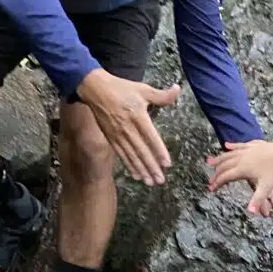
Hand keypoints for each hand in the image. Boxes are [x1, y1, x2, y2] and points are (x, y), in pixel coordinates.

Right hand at [78, 68, 178, 185]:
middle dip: (152, 167)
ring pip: (132, 156)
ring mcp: (118, 135)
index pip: (151, 137)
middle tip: (160, 180)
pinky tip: (136, 175)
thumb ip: (161, 95)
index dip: (159, 151)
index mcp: (138, 116)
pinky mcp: (111, 138)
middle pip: (142, 151)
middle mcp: (128, 128)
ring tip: (150, 182)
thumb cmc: (121, 88)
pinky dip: (129, 166)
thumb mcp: (143, 89)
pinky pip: (122, 155)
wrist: (95, 89)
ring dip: (142, 170)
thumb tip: (177, 89)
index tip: (167, 163)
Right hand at [207, 140, 272, 219]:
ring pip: (229, 154)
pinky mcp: (253, 145)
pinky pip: (239, 145)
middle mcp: (241, 158)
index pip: (225, 177)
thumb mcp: (266, 187)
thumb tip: (251, 213)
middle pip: (224, 166)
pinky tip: (226, 145)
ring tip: (210, 162)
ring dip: (219, 159)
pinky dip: (231, 146)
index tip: (211, 189)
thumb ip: (257, 200)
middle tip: (210, 181)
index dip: (217, 183)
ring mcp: (247, 151)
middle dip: (216, 174)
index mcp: (242, 169)